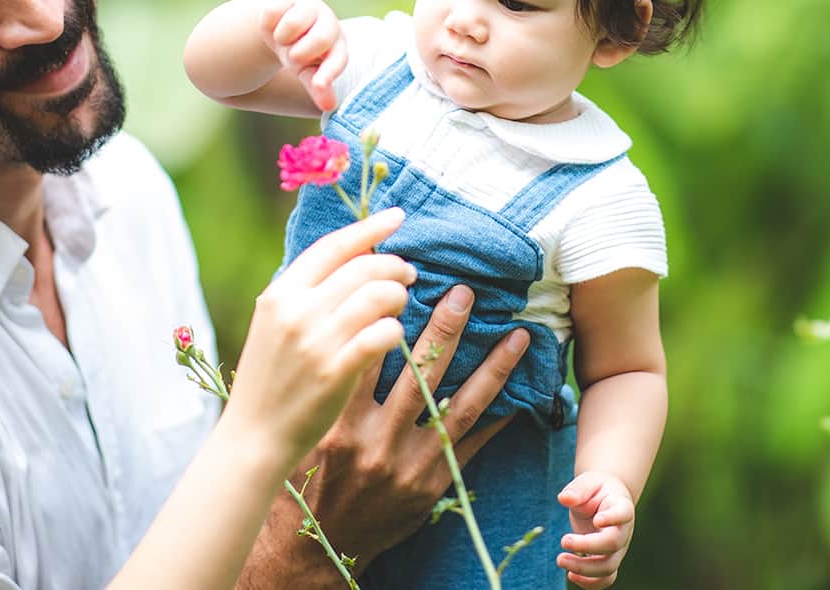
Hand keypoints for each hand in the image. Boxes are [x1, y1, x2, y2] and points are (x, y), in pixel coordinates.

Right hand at [224, 209, 413, 456]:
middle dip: (394, 265)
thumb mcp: (274, 325)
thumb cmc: (270, 379)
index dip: (369, 227)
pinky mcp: (336, 371)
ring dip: (399, 296)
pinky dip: (395, 330)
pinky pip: (383, 334)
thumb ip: (306, 292)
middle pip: (363, 267)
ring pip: (379, 295)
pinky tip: (393, 336)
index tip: (398, 216)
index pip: (333, 245)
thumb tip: (354, 257)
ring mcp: (316, 341)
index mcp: (280, 293)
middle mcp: (296, 311)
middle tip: (408, 274)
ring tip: (400, 305)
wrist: (254, 436)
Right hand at [257, 0, 347, 110]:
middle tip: (291, 57)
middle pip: (320, 39)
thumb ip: (318, 86)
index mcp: (337, 45)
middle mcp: (329, 22)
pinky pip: (272, 12)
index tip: (318, 86)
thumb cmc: (300, 55)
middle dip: (299, 54)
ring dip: (281, 39)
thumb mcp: (307, 72)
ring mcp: (311, 5)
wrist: (282, 27)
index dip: (328, 73)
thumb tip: (330, 106)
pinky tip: (274, 25)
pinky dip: (268, 24)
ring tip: (283, 40)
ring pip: (292, 25)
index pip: (338, 59)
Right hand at [281, 285, 529, 567]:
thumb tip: (346, 325)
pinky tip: (522, 391)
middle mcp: (376, 442)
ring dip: (494, 369)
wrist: (318, 546)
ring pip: (460, 407)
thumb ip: (331, 387)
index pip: (369, 358)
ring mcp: (409, 465)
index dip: (390, 317)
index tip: (409, 282)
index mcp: (339, 424)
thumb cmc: (307, 480)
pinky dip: (498, 416)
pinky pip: (473, 444)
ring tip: (520, 337)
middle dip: (447, 330)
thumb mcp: (308, 430)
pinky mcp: (432, 485)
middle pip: (420, 374)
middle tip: (467, 292)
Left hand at [555, 471, 635, 587]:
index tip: (597, 520)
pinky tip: (570, 574)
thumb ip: (578, 490)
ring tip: (561, 560)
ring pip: (608, 566)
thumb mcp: (587, 482)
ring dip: (584, 568)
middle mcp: (624, 530)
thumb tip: (565, 499)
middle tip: (563, 540)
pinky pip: (605, 579)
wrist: (606, 500)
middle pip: (613, 544)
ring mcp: (618, 548)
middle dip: (587, 546)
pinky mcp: (609, 560)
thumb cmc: (595, 490)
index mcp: (621, 506)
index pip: (623, 514)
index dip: (613, 518)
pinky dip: (589, 583)